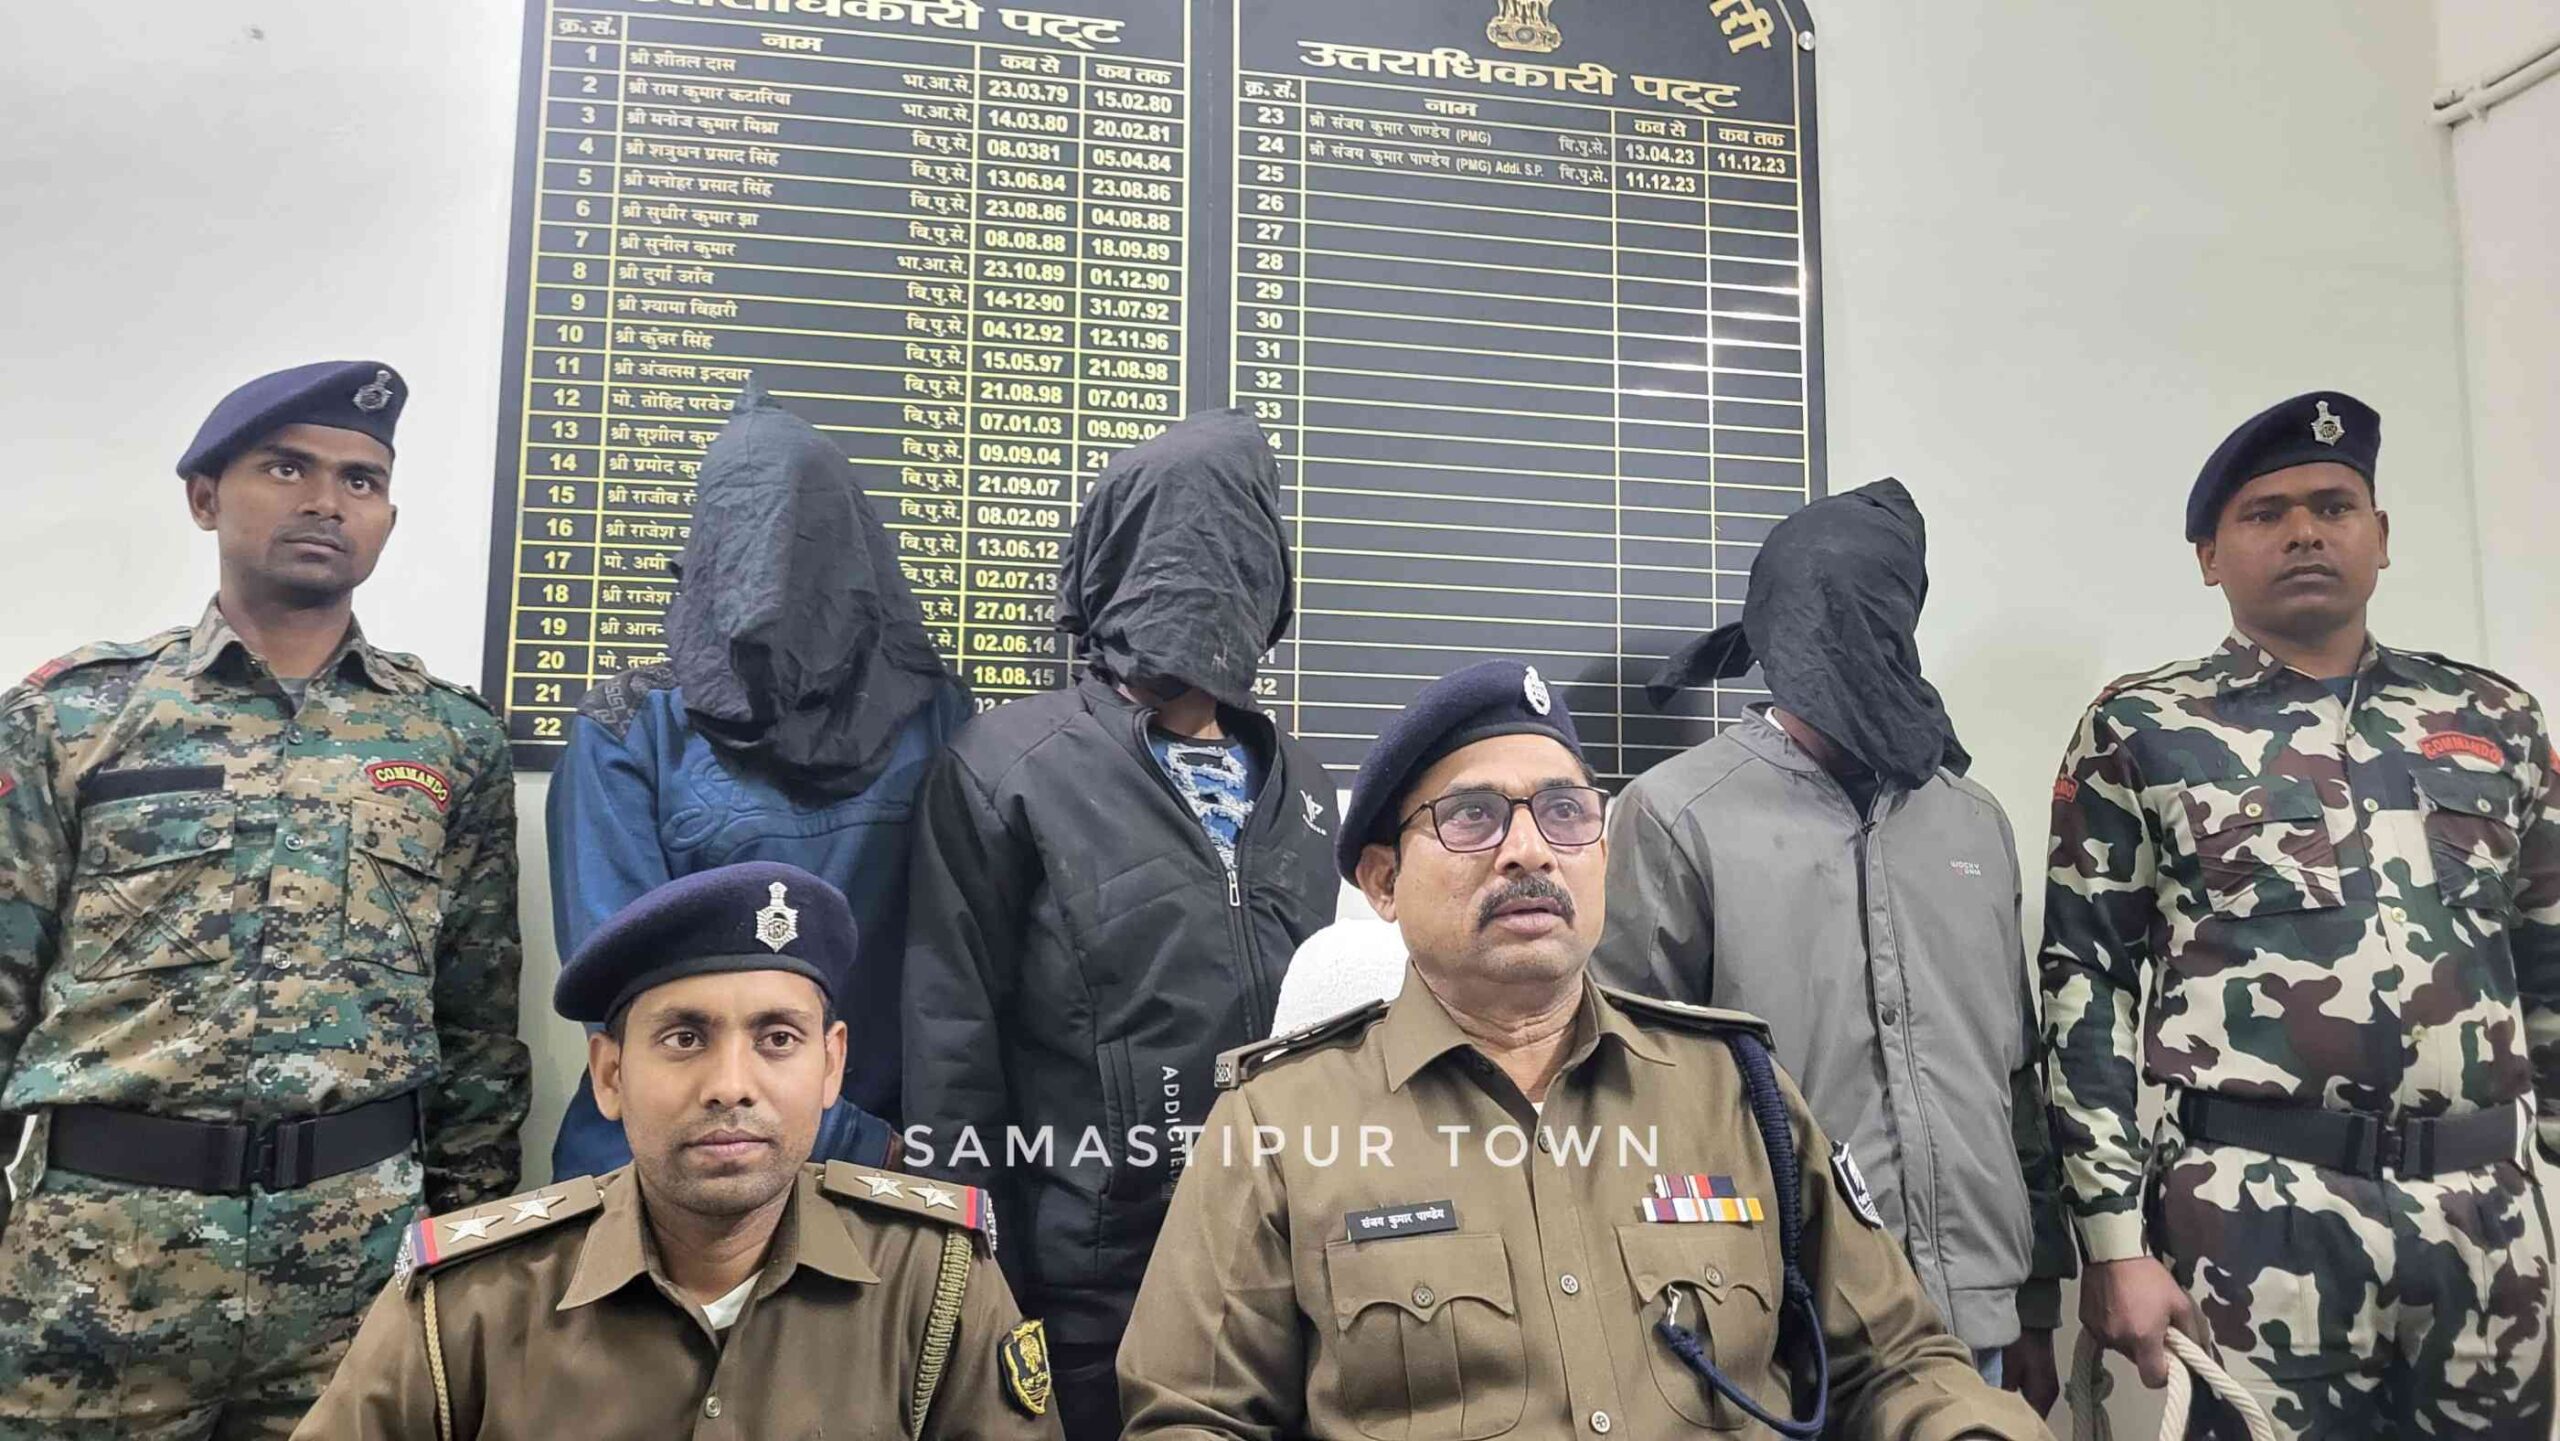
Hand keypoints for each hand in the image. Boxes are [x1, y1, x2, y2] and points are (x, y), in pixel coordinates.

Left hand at [2001, 1327, 2058, 1416]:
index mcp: (2042, 1395)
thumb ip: (2008, 1391)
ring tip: (2006, 1409)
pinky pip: (2037, 1399)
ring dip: (2025, 1409)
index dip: (2020, 1422)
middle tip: (2003, 1415)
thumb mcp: (2011, 1368)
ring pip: (2037, 1407)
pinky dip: (2028, 1401)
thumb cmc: (2022, 1346)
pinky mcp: (2047, 1382)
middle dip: (2022, 1417)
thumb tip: (2002, 1407)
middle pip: (2037, 1415)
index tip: (2006, 1421)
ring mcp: (2050, 1388)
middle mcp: (2050, 1395)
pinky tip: (2014, 1399)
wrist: (2035, 1324)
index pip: (2034, 1419)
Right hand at [2079, 1255, 2206, 1388]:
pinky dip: (2113, 1328)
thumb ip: (2193, 1333)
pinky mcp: (2086, 1323)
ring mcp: (2099, 1333)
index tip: (2168, 1358)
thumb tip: (2198, 1353)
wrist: (2112, 1251)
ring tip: (2133, 1312)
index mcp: (2144, 1339)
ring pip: (2121, 1348)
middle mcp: (2119, 1341)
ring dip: (2129, 1338)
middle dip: (2147, 1350)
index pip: (2153, 1379)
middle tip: (2153, 1326)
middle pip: (2137, 1362)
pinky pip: (2105, 1336)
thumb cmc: (2150, 1277)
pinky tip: (2116, 1307)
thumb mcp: (2181, 1302)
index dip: (2164, 1373)